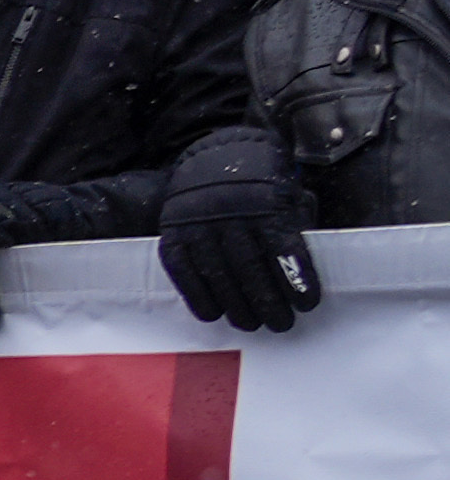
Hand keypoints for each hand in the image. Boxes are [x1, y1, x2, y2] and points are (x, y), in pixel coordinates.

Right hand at [158, 161, 321, 335]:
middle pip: (249, 268)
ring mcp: (197, 225)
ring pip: (217, 274)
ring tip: (251, 324)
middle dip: (267, 302)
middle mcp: (228, 213)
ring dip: (235, 306)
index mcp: (264, 202)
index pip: (282, 248)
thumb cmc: (260, 185)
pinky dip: (198, 297)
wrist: (215, 155)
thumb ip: (292, 231)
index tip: (306, 304)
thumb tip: (300, 275)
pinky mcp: (172, 235)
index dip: (295, 279)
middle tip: (280, 324)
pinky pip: (183, 272)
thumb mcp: (287, 196)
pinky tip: (214, 313)